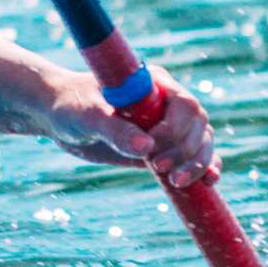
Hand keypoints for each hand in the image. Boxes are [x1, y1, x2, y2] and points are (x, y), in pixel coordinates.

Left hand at [41, 62, 220, 190]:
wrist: (58, 115)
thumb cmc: (70, 105)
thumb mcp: (87, 116)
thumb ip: (114, 129)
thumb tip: (146, 147)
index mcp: (153, 84)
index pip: (185, 105)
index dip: (176, 130)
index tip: (151, 149)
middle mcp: (165, 103)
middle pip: (199, 126)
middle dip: (187, 151)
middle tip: (160, 170)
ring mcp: (166, 125)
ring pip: (201, 142)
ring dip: (197, 163)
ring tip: (176, 182)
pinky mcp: (162, 146)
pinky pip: (193, 156)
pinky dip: (203, 168)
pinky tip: (209, 182)